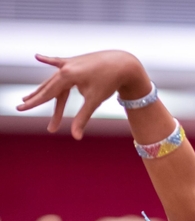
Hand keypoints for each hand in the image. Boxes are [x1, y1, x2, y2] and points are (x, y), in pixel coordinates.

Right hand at [17, 51, 147, 138]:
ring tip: (30, 97)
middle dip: (35, 98)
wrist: (123, 63)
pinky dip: (49, 61)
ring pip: (53, 79)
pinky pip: (59, 62)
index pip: (47, 93)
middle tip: (21, 106)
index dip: (34, 103)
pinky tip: (38, 57)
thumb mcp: (94, 101)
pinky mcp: (76, 62)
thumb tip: (76, 138)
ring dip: (42, 88)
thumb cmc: (109, 82)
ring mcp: (71, 63)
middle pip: (48, 87)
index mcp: (67, 75)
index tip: (21, 109)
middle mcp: (66, 67)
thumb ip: (82, 118)